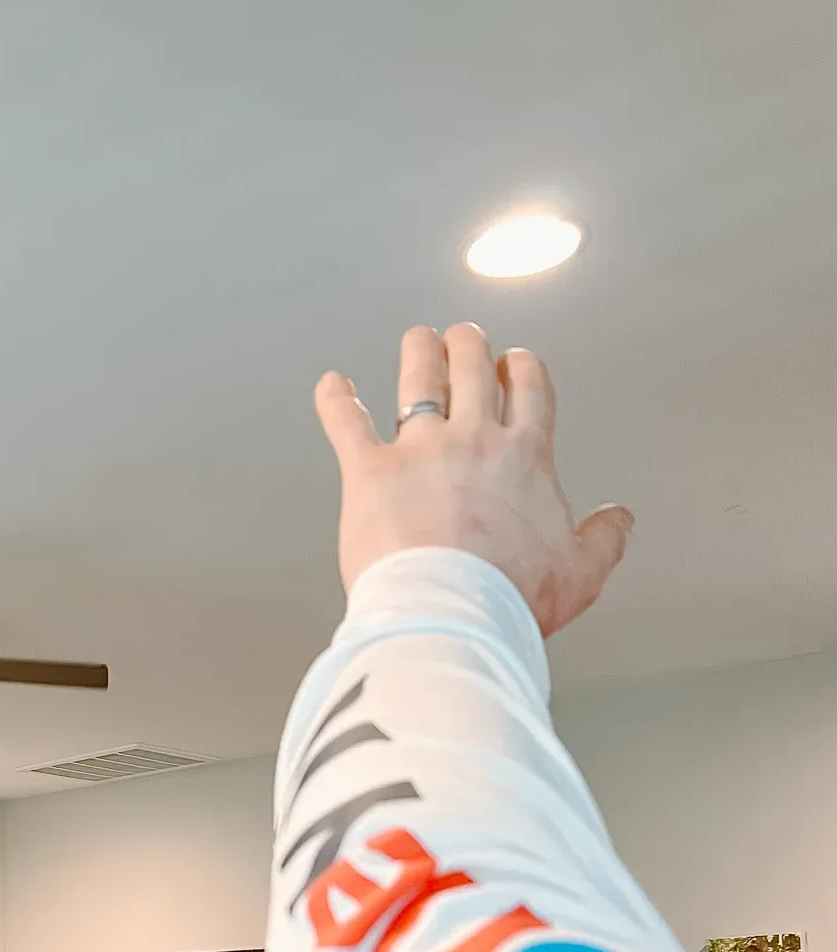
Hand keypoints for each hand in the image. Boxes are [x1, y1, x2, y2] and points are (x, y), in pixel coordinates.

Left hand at [315, 324, 633, 637]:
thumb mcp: (580, 573)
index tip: (517, 362)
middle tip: (465, 339)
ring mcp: (419, 450)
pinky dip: (336, 400)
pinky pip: (347, 423)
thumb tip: (619, 520)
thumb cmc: (511, 596)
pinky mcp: (369, 471)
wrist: (451, 611)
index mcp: (524, 457)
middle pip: (473, 368)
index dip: (522, 369)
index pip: (529, 390)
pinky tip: (332, 385)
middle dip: (469, 346)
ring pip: (419, 378)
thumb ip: (604, 540)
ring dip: (420, 352)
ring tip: (419, 341)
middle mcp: (473, 440)